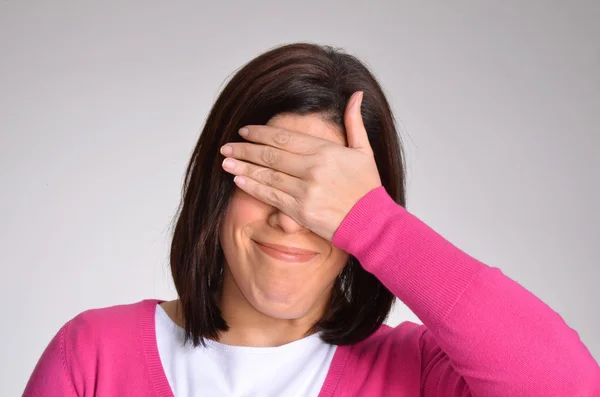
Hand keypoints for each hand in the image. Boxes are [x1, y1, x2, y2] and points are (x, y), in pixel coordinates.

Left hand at [219, 91, 381, 241]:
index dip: (261, 133)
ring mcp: (305, 190)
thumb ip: (354, 122)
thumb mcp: (365, 151)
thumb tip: (356, 95)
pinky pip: (271, 195)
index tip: (245, 131)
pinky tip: (239, 180)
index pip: (285, 138)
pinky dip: (253, 187)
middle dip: (245, 149)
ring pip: (267, 174)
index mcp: (325, 151)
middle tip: (227, 146)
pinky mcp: (300, 211)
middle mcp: (312, 168)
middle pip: (270, 154)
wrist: (372, 223)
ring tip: (225, 161)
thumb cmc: (367, 188)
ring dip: (243, 167)